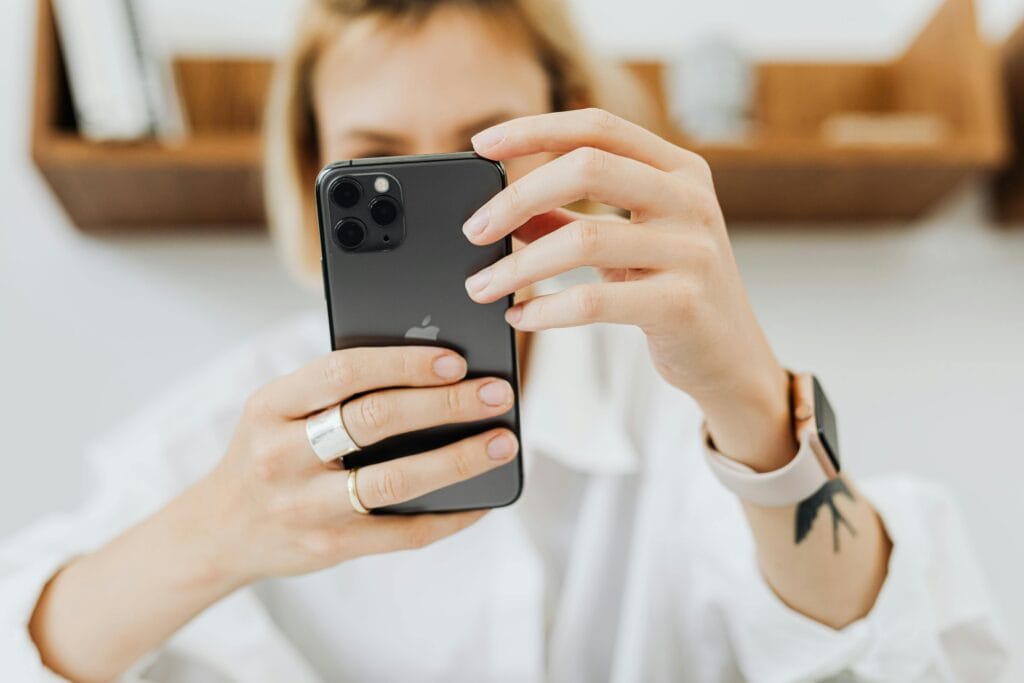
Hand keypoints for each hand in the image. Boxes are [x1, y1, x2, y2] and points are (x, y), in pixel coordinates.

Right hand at [205, 346, 517, 583]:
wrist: (219, 530)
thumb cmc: (268, 452)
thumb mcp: (278, 410)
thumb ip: (335, 389)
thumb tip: (435, 369)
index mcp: (271, 406)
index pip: (343, 371)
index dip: (404, 363)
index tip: (456, 360)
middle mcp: (282, 455)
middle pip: (376, 421)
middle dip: (446, 405)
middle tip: (497, 393)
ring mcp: (305, 506)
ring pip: (394, 481)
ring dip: (458, 460)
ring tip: (502, 443)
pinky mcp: (329, 546)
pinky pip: (402, 534)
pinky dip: (449, 516)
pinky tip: (481, 501)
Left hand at [463, 108, 793, 469]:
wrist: (732, 358)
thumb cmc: (674, 292)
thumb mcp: (627, 244)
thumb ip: (569, 218)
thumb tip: (501, 208)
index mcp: (678, 170)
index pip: (598, 126)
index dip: (534, 129)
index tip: (481, 145)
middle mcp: (689, 200)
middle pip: (586, 168)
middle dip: (515, 197)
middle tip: (474, 229)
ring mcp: (691, 250)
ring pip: (582, 238)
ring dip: (518, 265)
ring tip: (482, 286)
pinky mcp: (681, 304)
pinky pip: (593, 300)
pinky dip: (544, 308)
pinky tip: (521, 316)